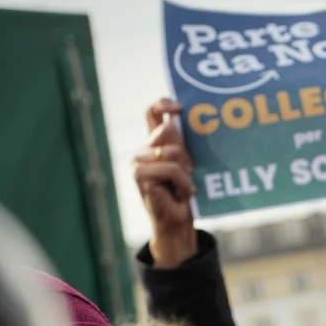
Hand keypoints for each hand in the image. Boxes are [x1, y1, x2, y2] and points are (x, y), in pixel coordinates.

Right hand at [135, 98, 196, 267]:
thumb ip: (180, 143)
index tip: (178, 108)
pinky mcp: (139, 175)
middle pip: (168, 132)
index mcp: (155, 143)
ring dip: (185, 172)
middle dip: (186, 153)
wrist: (177, 221)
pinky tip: (182, 194)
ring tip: (184, 186)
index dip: (162, 104)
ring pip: (172, 152)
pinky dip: (182, 182)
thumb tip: (175, 122)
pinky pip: (170, 169)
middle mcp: (143, 149)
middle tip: (188, 173)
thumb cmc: (184, 193)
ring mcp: (138, 161)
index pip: (152, 112)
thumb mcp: (187, 164)